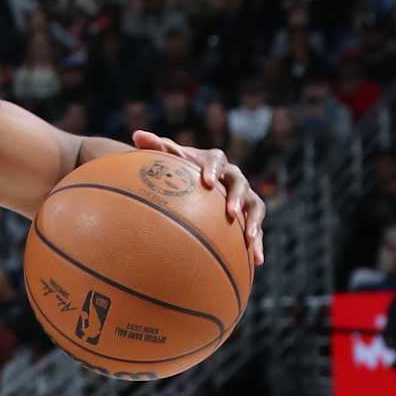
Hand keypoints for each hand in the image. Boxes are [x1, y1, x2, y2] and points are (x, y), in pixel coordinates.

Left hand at [133, 129, 264, 267]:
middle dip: (238, 197)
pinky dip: (258, 244)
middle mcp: (232, 177)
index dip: (213, 169)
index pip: (216, 161)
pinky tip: (257, 262)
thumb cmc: (178, 170)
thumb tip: (137, 134)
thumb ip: (155, 147)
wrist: (194, 184)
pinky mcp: (248, 216)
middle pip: (240, 183)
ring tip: (249, 239)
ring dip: (254, 221)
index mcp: (214, 161)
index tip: (206, 181)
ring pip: (255, 206)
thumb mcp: (167, 159)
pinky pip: (256, 230)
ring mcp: (244, 196)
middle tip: (231, 212)